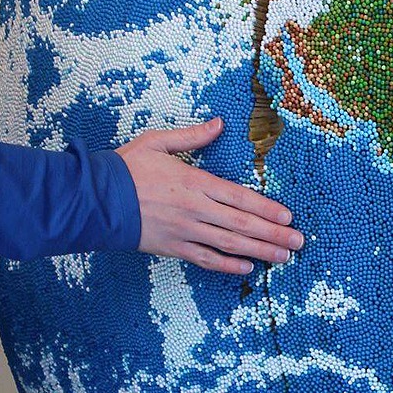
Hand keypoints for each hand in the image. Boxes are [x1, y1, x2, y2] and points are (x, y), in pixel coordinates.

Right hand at [115, 118, 303, 273]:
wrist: (93, 199)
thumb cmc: (125, 168)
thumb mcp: (158, 142)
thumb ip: (193, 136)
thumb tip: (219, 123)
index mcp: (195, 182)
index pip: (240, 198)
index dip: (267, 209)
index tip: (288, 216)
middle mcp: (195, 209)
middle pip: (242, 225)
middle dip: (274, 235)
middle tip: (298, 243)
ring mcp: (185, 232)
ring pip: (229, 245)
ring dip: (260, 252)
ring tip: (283, 257)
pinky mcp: (172, 248)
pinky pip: (205, 259)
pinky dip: (227, 266)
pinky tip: (247, 268)